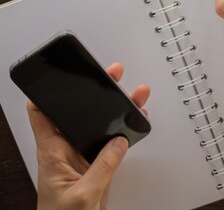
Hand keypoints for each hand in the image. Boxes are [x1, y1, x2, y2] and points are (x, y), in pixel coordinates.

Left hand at [27, 63, 149, 209]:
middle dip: (95, 92)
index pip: (42, 115)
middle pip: (78, 113)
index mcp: (52, 152)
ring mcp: (83, 157)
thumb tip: (119, 144)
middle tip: (111, 75)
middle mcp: (66, 150)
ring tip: (134, 93)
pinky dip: (125, 130)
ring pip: (100, 125)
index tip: (62, 76)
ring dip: (116, 109)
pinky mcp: (98, 166)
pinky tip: (135, 119)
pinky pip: (112, 143)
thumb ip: (102, 168)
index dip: (48, 93)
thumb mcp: (82, 194)